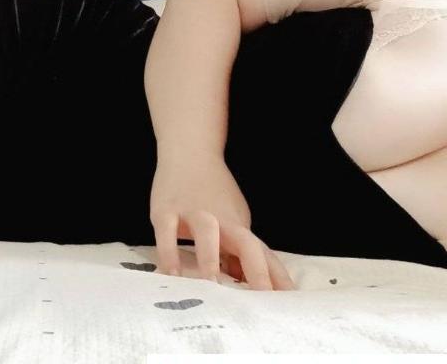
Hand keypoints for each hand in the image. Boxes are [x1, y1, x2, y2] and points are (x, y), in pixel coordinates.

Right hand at [149, 155, 295, 290]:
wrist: (189, 150)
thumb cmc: (212, 190)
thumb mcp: (232, 219)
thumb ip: (239, 251)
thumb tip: (250, 283)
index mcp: (239, 226)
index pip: (263, 255)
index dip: (276, 279)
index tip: (287, 304)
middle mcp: (221, 219)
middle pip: (245, 244)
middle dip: (256, 272)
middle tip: (260, 304)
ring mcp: (193, 212)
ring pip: (206, 234)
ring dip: (209, 258)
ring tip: (211, 286)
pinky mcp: (166, 210)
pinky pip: (167, 232)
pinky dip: (169, 252)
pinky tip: (171, 274)